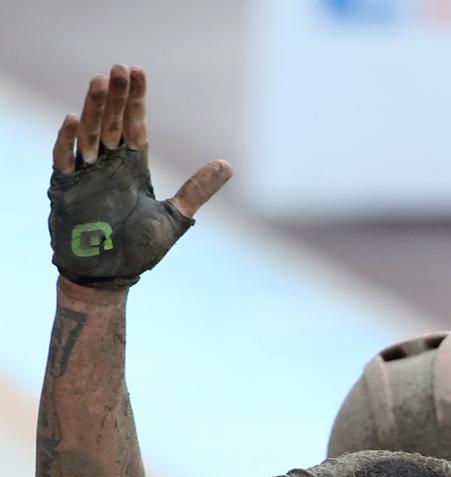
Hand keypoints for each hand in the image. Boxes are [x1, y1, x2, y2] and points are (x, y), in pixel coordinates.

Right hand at [48, 64, 231, 287]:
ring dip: (93, 109)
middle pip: (111, 122)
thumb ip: (198, 190)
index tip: (138, 72)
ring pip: (89, 133)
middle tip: (119, 69)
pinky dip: (68, 141)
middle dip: (115, 96)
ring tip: (99, 82)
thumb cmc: (140, 248)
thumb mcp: (176, 216)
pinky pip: (65, 160)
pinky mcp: (66, 189)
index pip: (135, 124)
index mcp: (133, 166)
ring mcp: (86, 174)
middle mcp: (109, 164)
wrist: (109, 275)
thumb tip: (228, 166)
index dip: (136, 99)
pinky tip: (74, 119)